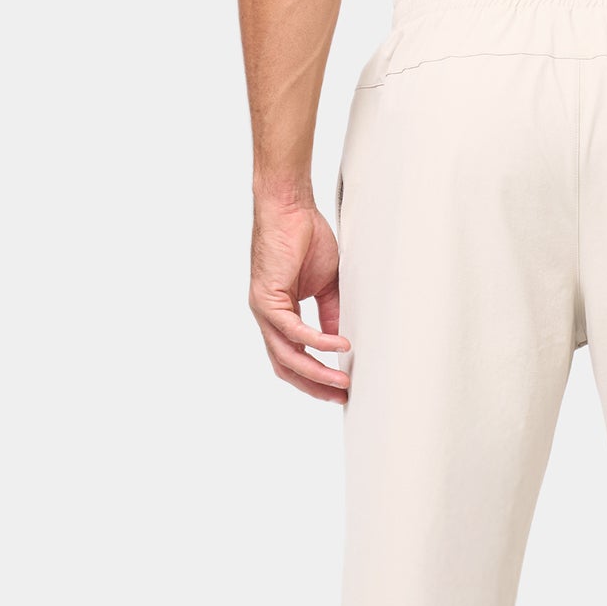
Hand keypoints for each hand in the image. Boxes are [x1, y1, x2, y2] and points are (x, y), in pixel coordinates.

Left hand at [250, 192, 347, 402]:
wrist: (289, 209)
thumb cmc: (305, 238)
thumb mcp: (326, 285)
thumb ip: (330, 314)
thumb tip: (341, 342)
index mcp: (280, 315)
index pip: (294, 358)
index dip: (315, 377)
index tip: (340, 388)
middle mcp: (268, 317)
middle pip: (287, 367)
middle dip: (315, 386)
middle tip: (341, 396)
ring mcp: (264, 310)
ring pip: (287, 355)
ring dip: (316, 372)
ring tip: (342, 380)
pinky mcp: (267, 299)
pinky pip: (293, 330)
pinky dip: (316, 341)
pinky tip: (338, 346)